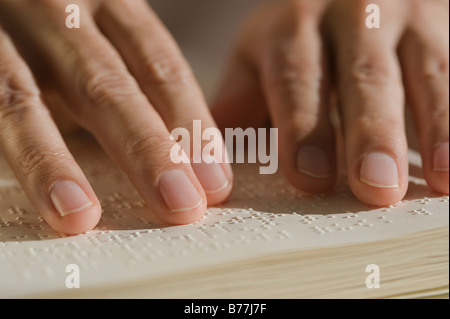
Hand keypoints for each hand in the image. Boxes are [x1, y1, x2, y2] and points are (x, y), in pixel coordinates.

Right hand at [0, 0, 232, 234]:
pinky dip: (17, 154)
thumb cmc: (61, 29)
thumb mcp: (104, 41)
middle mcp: (62, 14)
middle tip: (181, 204)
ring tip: (80, 215)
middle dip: (145, 150)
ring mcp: (7, 32)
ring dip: (55, 162)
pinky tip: (39, 195)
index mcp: (110, 9)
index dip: (191, 124)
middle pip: (106, 86)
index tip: (215, 179)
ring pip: (26, 100)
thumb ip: (134, 85)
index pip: (160, 67)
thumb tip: (185, 153)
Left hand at [212, 0, 448, 205]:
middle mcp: (354, 15)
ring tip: (443, 176)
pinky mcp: (444, 24)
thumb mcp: (261, 53)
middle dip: (371, 131)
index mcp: (295, 27)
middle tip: (375, 187)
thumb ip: (241, 98)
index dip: (303, 126)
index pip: (297, 76)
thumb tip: (206, 154)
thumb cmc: (301, 34)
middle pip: (364, 75)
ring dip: (438, 123)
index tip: (309, 178)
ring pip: (426, 69)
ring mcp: (408, 17)